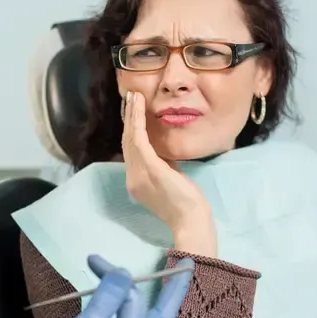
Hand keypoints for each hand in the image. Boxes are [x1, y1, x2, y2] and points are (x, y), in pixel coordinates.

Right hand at [0, 255, 193, 317]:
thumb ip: (106, 300)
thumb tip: (124, 272)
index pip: (133, 299)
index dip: (116, 276)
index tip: (94, 260)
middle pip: (164, 315)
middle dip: (175, 290)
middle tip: (189, 265)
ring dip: (164, 301)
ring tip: (174, 282)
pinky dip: (146, 312)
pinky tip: (143, 306)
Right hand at [122, 91, 214, 252]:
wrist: (190, 220)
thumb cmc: (187, 204)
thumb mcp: (170, 179)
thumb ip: (163, 165)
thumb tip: (163, 150)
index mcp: (136, 182)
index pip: (130, 151)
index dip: (130, 130)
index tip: (133, 112)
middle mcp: (132, 178)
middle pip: (126, 142)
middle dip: (128, 119)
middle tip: (130, 98)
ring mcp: (138, 174)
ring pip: (130, 138)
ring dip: (131, 115)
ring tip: (133, 97)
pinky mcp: (149, 168)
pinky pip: (138, 139)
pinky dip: (137, 121)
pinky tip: (138, 106)